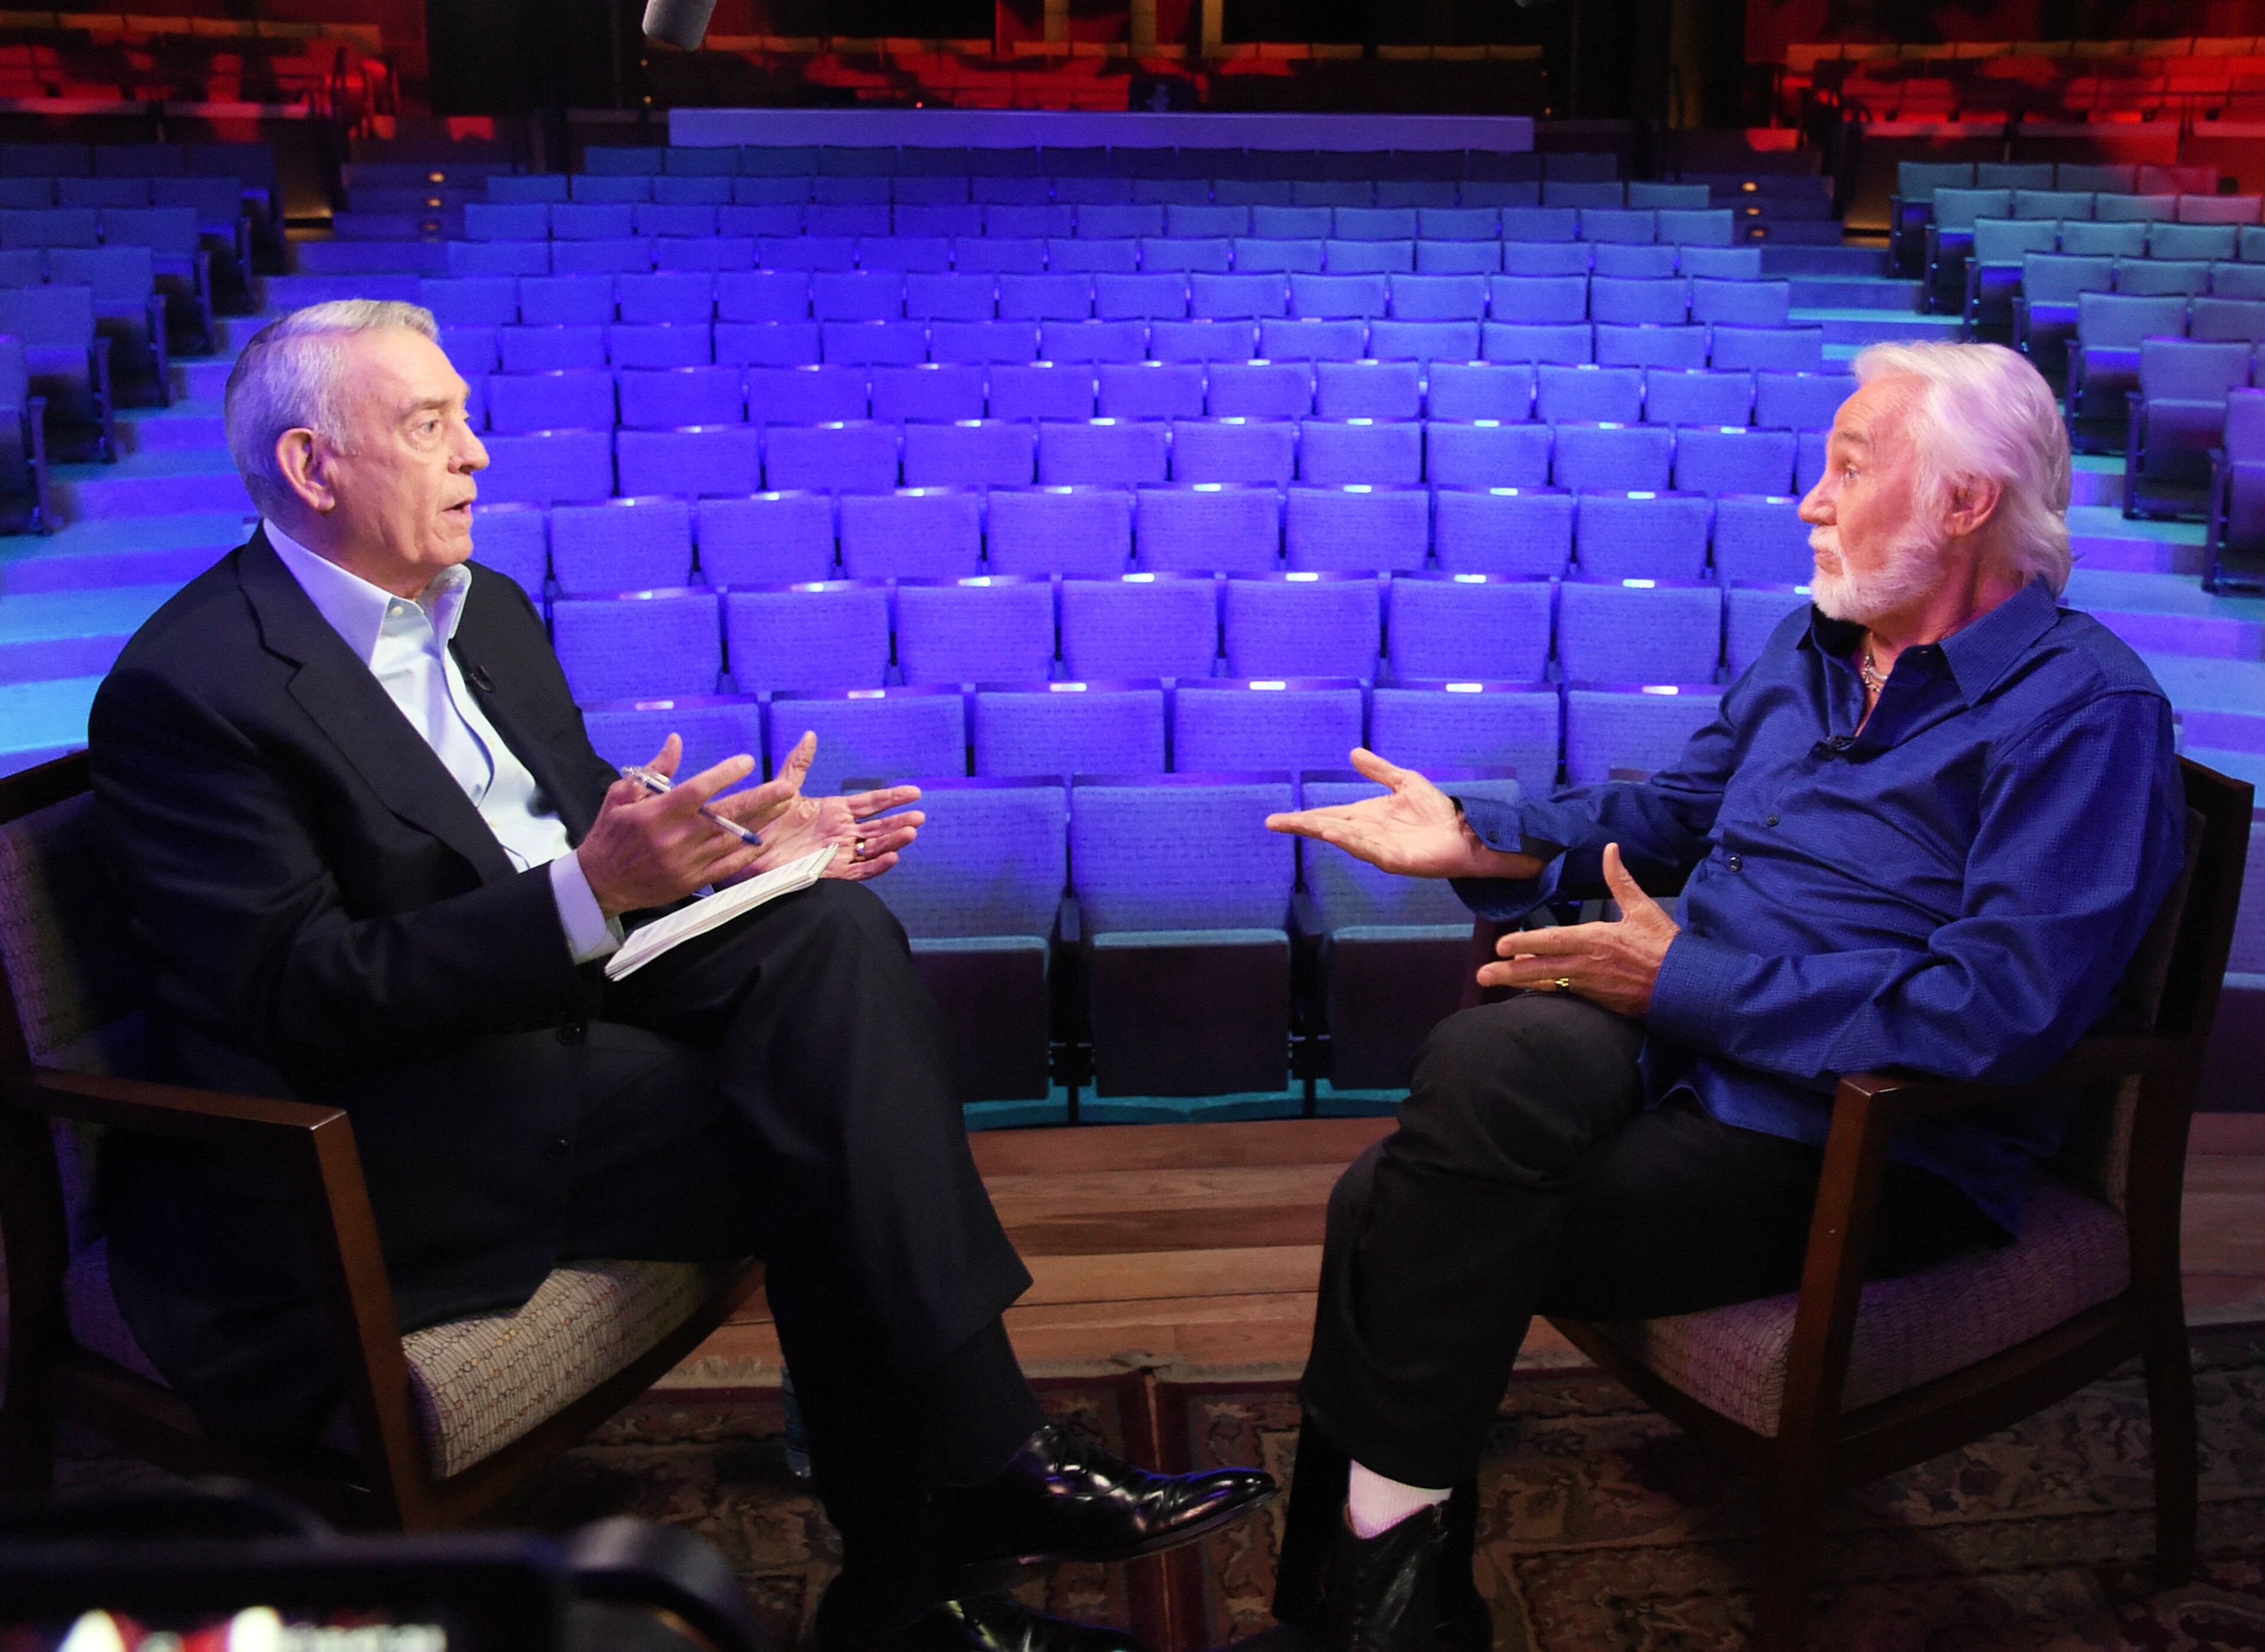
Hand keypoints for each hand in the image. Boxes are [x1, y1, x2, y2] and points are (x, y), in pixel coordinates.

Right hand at [575, 735, 785, 916]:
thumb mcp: (621, 795)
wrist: (600, 883)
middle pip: (725, 815)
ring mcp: (686, 862)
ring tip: (785, 807)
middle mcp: (675, 838)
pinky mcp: (692, 881)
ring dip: (761, 823)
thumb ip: (654, 770)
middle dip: (760, 800)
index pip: (698, 790)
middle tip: (787, 787)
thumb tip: (676, 741)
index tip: (747, 762)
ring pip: (732, 840)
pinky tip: (766, 838)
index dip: (725, 775)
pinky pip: (728, 866)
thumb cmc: (610, 833)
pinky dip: (748, 852)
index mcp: (657, 814)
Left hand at [743, 737, 923, 883]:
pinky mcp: (831, 873)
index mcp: (835, 812)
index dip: (893, 798)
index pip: (871, 804)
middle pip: (878, 828)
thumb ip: (799, 764)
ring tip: (910, 833)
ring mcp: (838, 853)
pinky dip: (877, 866)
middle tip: (919, 818)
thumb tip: (810, 735)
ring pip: (874, 848)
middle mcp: (841, 833)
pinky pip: (859, 871)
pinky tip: (892, 857)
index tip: (915, 793)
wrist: (746, 850)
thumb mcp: (784, 788)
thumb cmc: (763, 820)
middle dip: (899, 822)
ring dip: (893, 841)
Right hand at [1264, 748, 1542, 880]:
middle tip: (1275, 823)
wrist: (1468, 831)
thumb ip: (1380, 771)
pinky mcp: (1397, 860)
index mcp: (1366, 819)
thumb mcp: (1406, 782)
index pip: (1328, 817)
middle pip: (1329, 829)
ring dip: (1325, 832)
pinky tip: (1335, 834)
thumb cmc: (1438, 811)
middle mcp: (1368, 836)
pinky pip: (1370, 850)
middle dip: (1303, 827)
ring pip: (1346, 840)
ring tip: (1305, 824)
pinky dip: (1351, 842)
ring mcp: (1380, 850)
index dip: (1303, 818)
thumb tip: (1353, 753)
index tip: (1276, 820)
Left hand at [1475, 843, 1679, 1016]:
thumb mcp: (1645, 909)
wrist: (1686, 987)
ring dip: (1519, 983)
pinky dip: (1543, 992)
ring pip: (1548, 984)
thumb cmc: (1665, 946)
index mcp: (1598, 939)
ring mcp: (1591, 986)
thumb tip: (1610, 849)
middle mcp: (1588, 964)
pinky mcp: (1597, 1001)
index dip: (1525, 943)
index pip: (1553, 941)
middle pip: (1542, 968)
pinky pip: (1563, 996)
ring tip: (1492, 983)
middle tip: (1482, 974)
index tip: (1501, 946)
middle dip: (1509, 971)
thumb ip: (1621, 881)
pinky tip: (1526, 990)